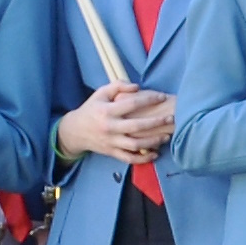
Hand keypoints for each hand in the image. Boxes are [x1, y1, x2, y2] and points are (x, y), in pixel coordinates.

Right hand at [56, 85, 172, 163]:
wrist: (74, 131)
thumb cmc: (92, 109)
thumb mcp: (100, 93)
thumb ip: (118, 86)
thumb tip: (137, 86)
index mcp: (107, 111)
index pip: (131, 104)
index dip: (149, 99)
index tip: (162, 97)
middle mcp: (109, 127)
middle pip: (136, 127)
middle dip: (156, 123)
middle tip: (171, 118)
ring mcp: (111, 142)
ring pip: (135, 145)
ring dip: (153, 142)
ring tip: (166, 136)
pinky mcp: (112, 152)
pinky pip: (129, 158)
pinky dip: (143, 158)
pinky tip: (155, 154)